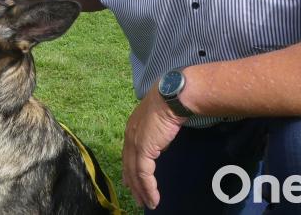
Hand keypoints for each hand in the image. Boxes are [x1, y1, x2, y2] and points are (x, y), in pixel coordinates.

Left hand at [122, 86, 186, 209]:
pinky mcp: (143, 150)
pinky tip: (153, 199)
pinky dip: (148, 189)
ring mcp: (135, 143)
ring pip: (134, 173)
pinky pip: (144, 175)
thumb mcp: (160, 120)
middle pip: (128, 165)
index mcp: (133, 127)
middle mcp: (130, 135)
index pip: (128, 153)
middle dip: (132, 184)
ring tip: (147, 203)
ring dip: (141, 191)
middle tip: (137, 198)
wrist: (172, 98)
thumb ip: (156, 133)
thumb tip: (159, 145)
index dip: (129, 168)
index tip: (131, 181)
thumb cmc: (170, 103)